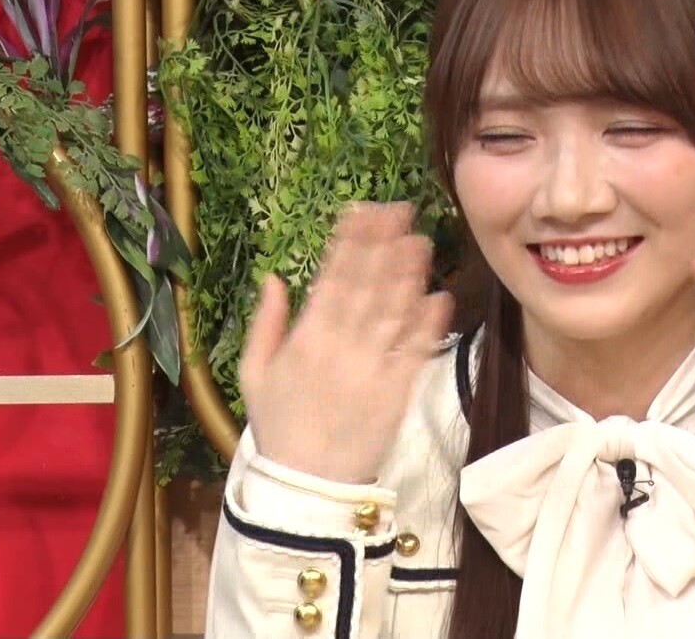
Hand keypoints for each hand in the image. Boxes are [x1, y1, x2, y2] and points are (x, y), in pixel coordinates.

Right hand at [239, 202, 453, 482]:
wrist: (307, 484)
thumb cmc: (279, 425)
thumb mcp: (255, 373)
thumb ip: (266, 324)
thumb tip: (274, 278)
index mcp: (305, 339)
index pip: (331, 278)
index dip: (350, 242)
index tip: (362, 211)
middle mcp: (341, 347)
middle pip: (368, 286)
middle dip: (384, 245)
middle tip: (402, 211)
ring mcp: (373, 369)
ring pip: (395, 312)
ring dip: (409, 274)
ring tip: (421, 241)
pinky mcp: (398, 392)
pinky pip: (416, 352)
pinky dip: (428, 324)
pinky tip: (439, 295)